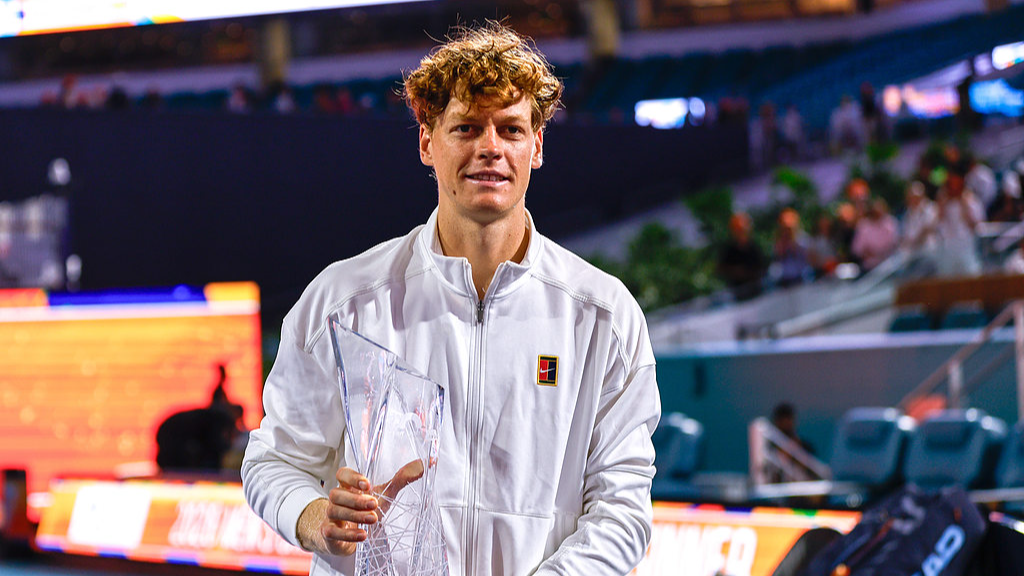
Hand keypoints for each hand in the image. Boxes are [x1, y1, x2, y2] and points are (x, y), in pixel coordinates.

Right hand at [297, 462, 424, 556]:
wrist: (347, 535)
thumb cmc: (366, 509)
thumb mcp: (385, 493)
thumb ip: (403, 478)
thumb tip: (426, 462)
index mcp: (348, 485)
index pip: (342, 474)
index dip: (352, 477)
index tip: (367, 484)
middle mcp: (336, 498)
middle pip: (336, 493)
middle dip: (355, 499)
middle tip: (374, 504)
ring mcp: (330, 516)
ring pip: (334, 511)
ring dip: (354, 515)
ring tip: (373, 519)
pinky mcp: (329, 533)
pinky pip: (332, 532)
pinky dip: (348, 534)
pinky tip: (363, 535)